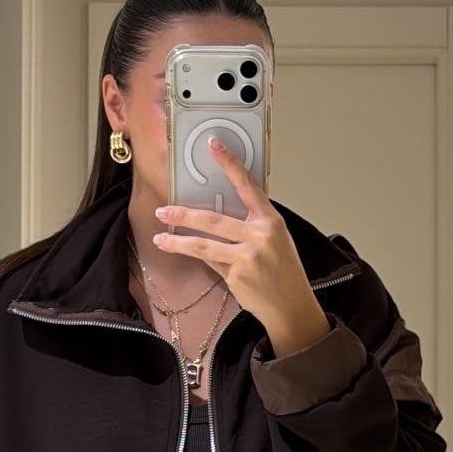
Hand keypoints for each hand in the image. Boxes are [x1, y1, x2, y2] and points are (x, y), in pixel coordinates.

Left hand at [152, 137, 331, 356]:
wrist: (291, 306)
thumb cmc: (284, 271)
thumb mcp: (275, 241)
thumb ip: (250, 226)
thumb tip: (216, 216)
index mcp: (271, 220)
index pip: (247, 185)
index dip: (229, 163)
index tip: (214, 145)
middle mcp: (260, 235)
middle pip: (213, 219)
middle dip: (184, 215)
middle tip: (164, 211)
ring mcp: (247, 257)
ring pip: (203, 245)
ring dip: (178, 242)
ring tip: (161, 238)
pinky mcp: (236, 276)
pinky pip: (211, 263)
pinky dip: (202, 259)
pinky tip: (192, 258)